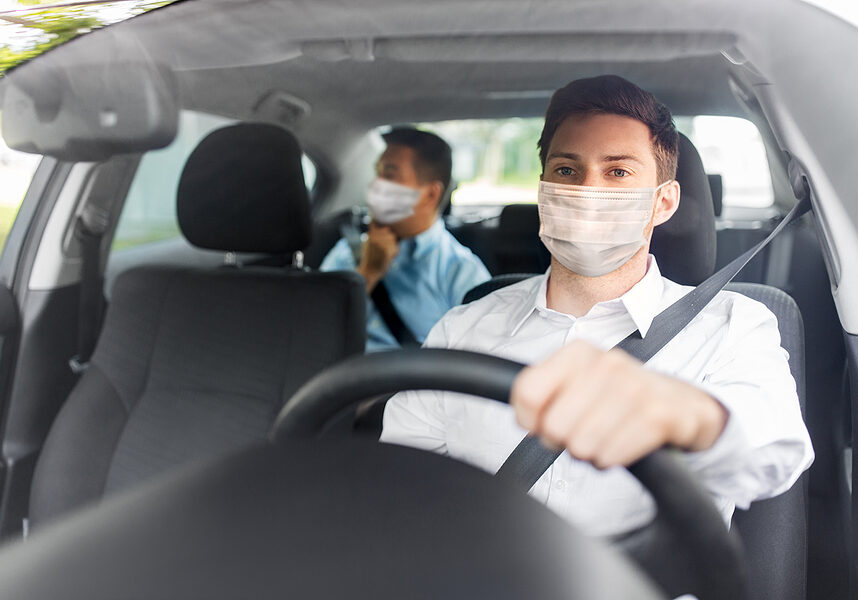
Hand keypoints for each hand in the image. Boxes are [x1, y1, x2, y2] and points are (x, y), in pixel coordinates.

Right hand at [357, 223, 398, 291]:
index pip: (386, 229)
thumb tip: (386, 227)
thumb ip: (376, 233)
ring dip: (392, 249)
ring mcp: (380, 243)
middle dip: (390, 243)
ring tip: (383, 255)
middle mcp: (374, 236)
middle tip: (382, 252)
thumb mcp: (369, 243)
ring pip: (395, 242)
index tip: (380, 247)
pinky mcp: (385, 250)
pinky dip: (394, 255)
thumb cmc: (371, 258)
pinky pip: (396, 249)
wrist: (369, 272)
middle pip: (391, 235)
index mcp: (370, 233)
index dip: (386, 238)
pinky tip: (386, 258)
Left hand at [510, 340, 727, 468]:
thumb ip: (543, 395)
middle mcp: (605, 364)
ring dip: (591, 452)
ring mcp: (634, 387)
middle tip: (584, 432)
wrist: (683, 403)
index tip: (542, 425)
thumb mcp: (579, 383)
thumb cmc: (619, 397)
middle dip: (565, 440)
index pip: (527, 392)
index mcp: (578, 353)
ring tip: (607, 436)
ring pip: (580, 445)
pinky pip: (611, 456)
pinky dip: (614, 459)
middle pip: (553, 426)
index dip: (529, 420)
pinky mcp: (658, 415)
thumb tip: (527, 422)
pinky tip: (625, 443)